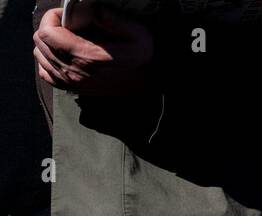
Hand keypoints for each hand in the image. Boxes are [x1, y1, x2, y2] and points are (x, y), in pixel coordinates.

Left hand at [34, 5, 152, 95]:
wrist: (150, 85)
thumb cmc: (143, 59)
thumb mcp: (138, 34)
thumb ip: (114, 18)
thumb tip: (91, 9)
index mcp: (86, 57)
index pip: (46, 32)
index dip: (52, 17)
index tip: (67, 14)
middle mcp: (74, 72)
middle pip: (40, 43)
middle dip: (49, 28)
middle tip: (67, 24)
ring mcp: (72, 83)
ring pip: (40, 56)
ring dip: (48, 44)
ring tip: (65, 38)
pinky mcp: (73, 89)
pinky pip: (45, 73)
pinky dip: (48, 61)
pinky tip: (62, 55)